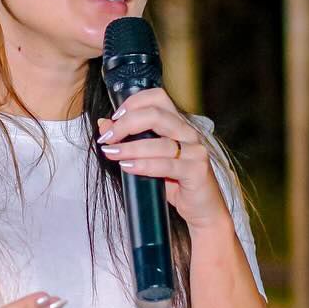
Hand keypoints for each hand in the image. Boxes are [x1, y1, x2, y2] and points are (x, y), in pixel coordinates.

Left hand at [96, 88, 229, 230]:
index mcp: (178, 125)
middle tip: (109, 138)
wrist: (203, 210)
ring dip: (131, 147)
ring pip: (160, 142)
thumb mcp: (149, 159)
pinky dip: (144, 165)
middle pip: (156, 114)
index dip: (134, 103)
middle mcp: (189, 133)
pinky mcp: (197, 171)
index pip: (158, 97)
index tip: (115, 117)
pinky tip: (128, 167)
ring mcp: (195, 151)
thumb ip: (129, 140)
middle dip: (127, 124)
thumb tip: (104, 124)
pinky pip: (167, 165)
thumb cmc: (177, 183)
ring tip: (112, 153)